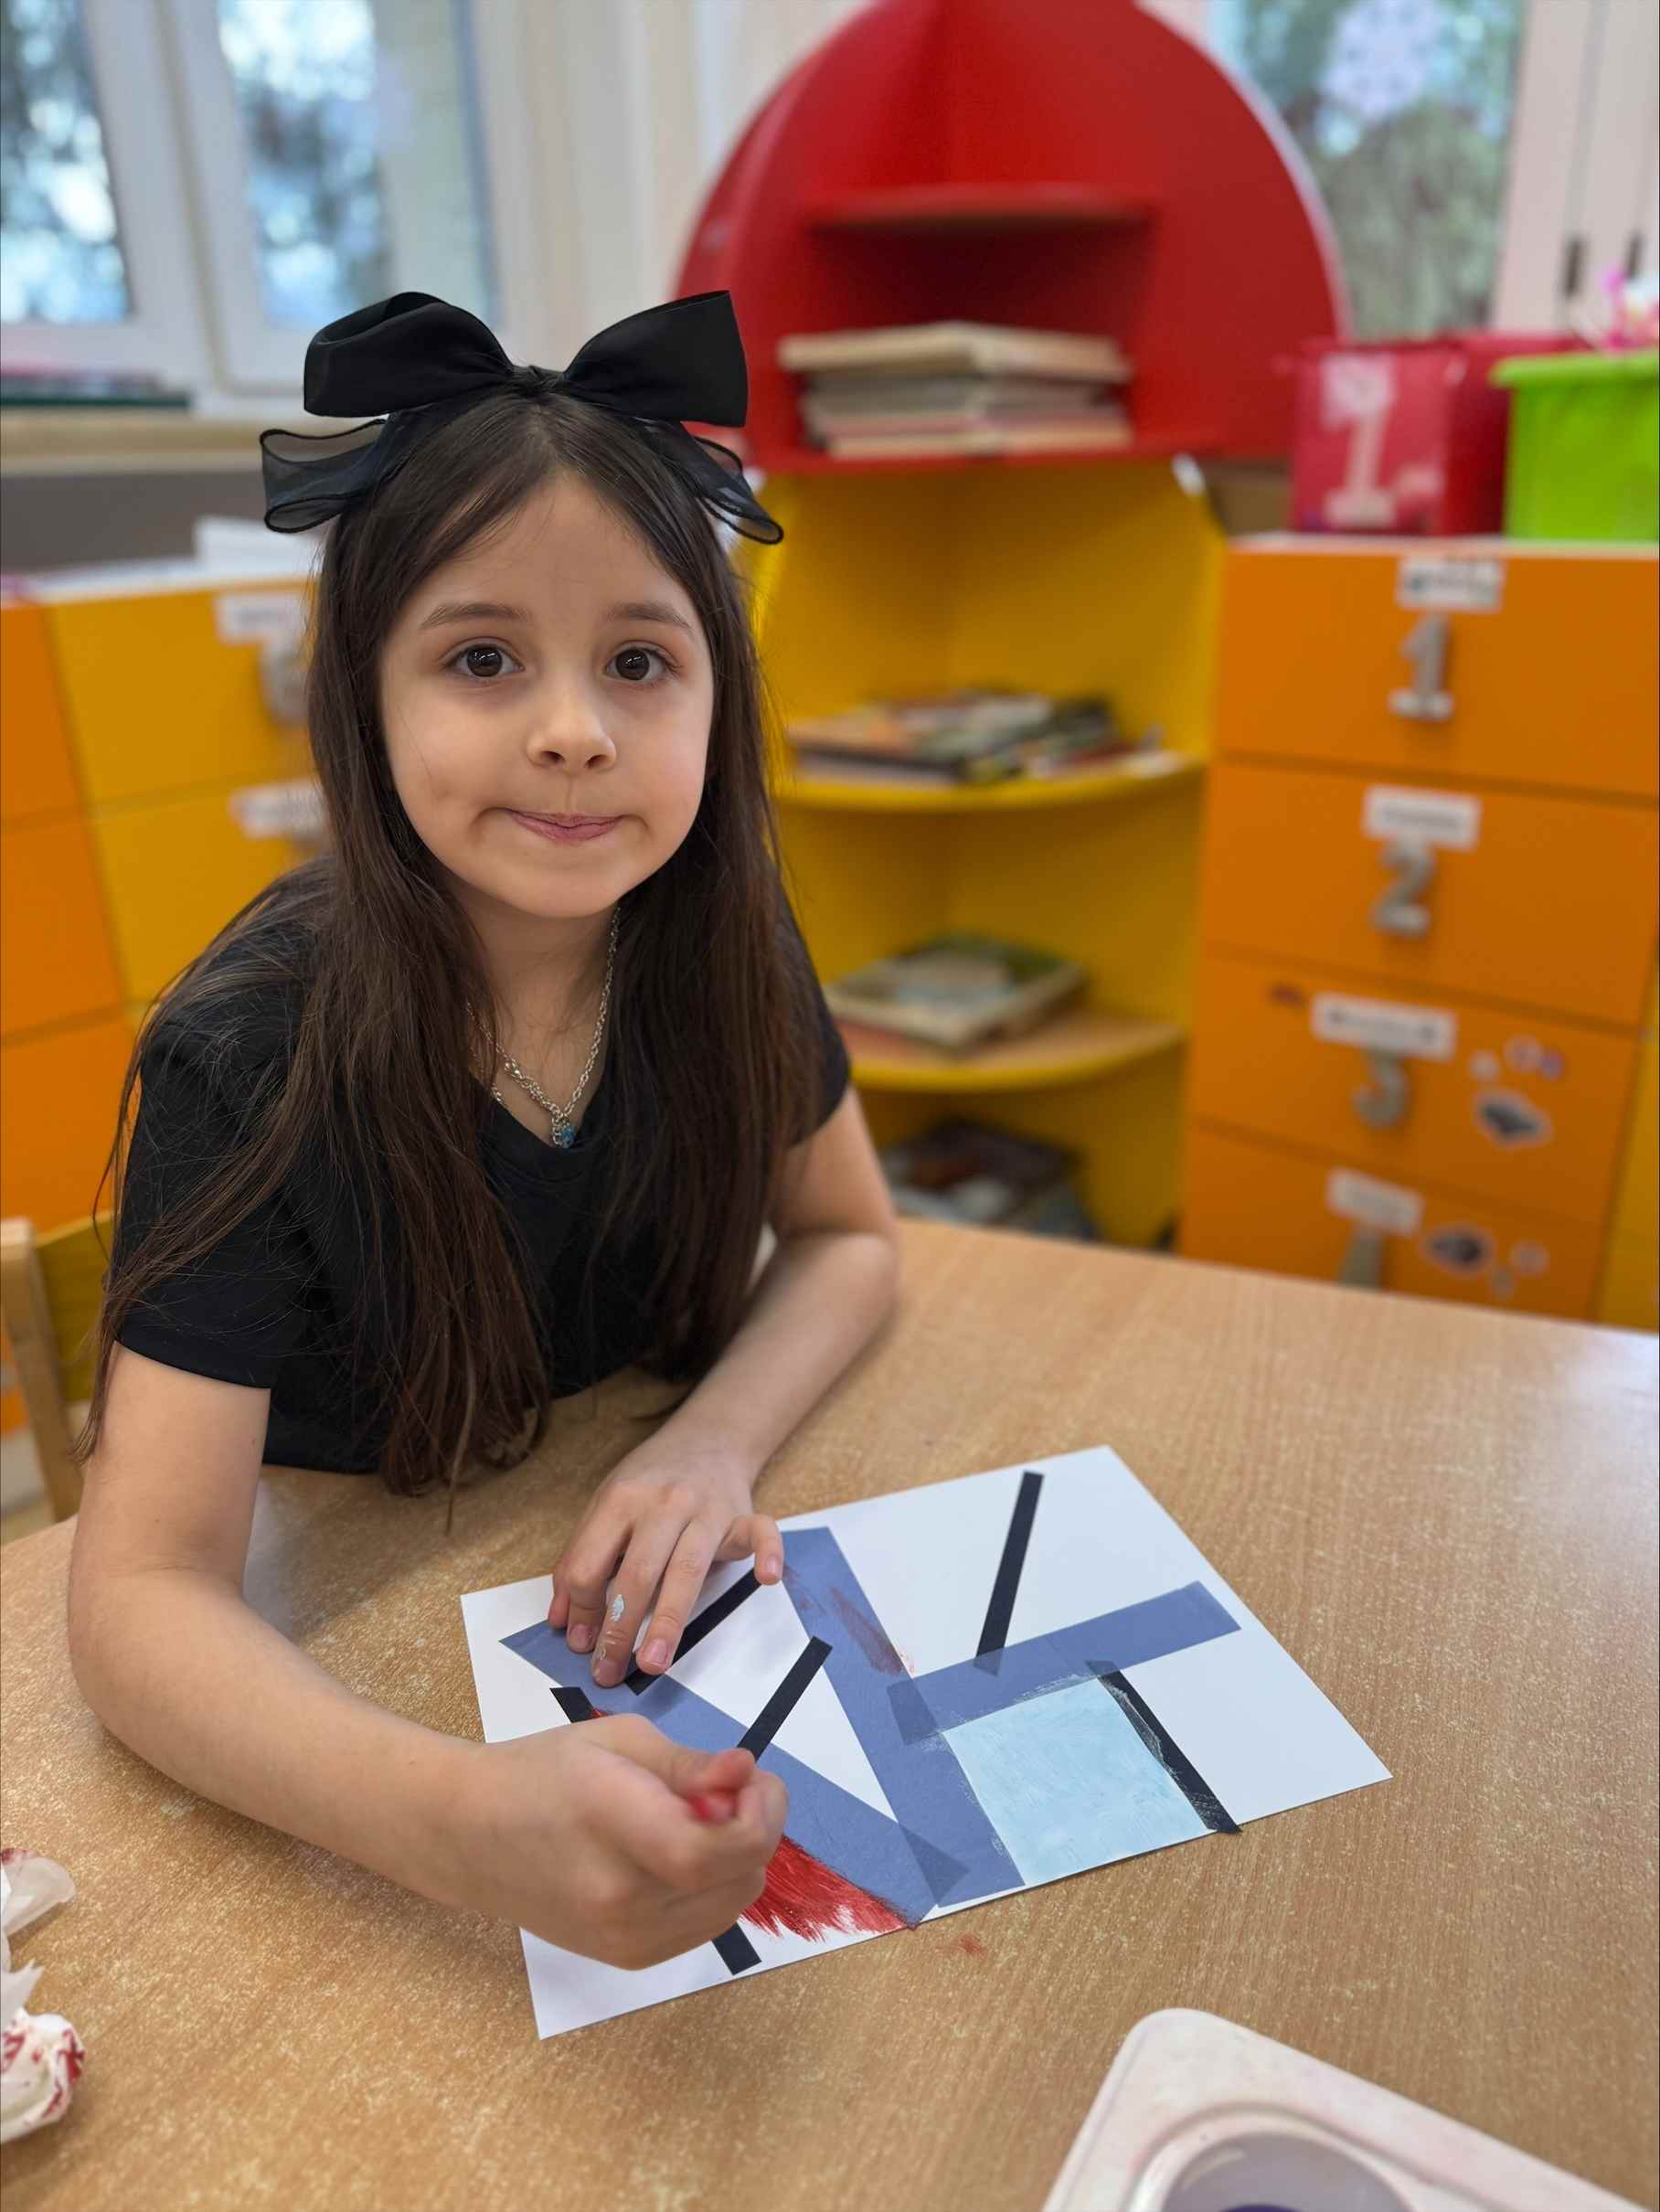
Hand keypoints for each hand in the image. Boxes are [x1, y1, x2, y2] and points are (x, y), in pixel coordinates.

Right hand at [451, 1715, 786, 1968]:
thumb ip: (690, 1765)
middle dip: (753, 1827)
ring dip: (736, 1860)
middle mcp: (622, 1899)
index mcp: (615, 1827)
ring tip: (693, 1821)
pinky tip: (679, 1855)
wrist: (469, 1837)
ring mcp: (624, 1939)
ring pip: (732, 1904)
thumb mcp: (618, 1741)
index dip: (762, 1814)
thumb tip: (746, 1773)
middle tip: (724, 1790)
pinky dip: (712, 1888)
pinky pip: (705, 1925)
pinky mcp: (627, 1959)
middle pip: (740, 1878)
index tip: (752, 1778)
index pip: (723, 1848)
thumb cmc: (542, 1772)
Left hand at [549, 1441, 784, 1686]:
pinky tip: (767, 1578)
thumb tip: (562, 1621)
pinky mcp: (742, 1515)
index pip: (590, 1563)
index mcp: (620, 1500)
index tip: (579, 1646)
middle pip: (637, 1572)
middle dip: (618, 1627)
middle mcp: (663, 1503)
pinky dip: (768, 1553)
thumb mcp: (606, 1507)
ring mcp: (706, 1509)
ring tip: (652, 1663)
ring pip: (687, 1569)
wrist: (707, 1438)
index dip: (581, 1608)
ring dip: (668, 1620)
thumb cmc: (651, 1480)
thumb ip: (581, 1558)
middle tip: (608, 1671)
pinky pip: (761, 1533)